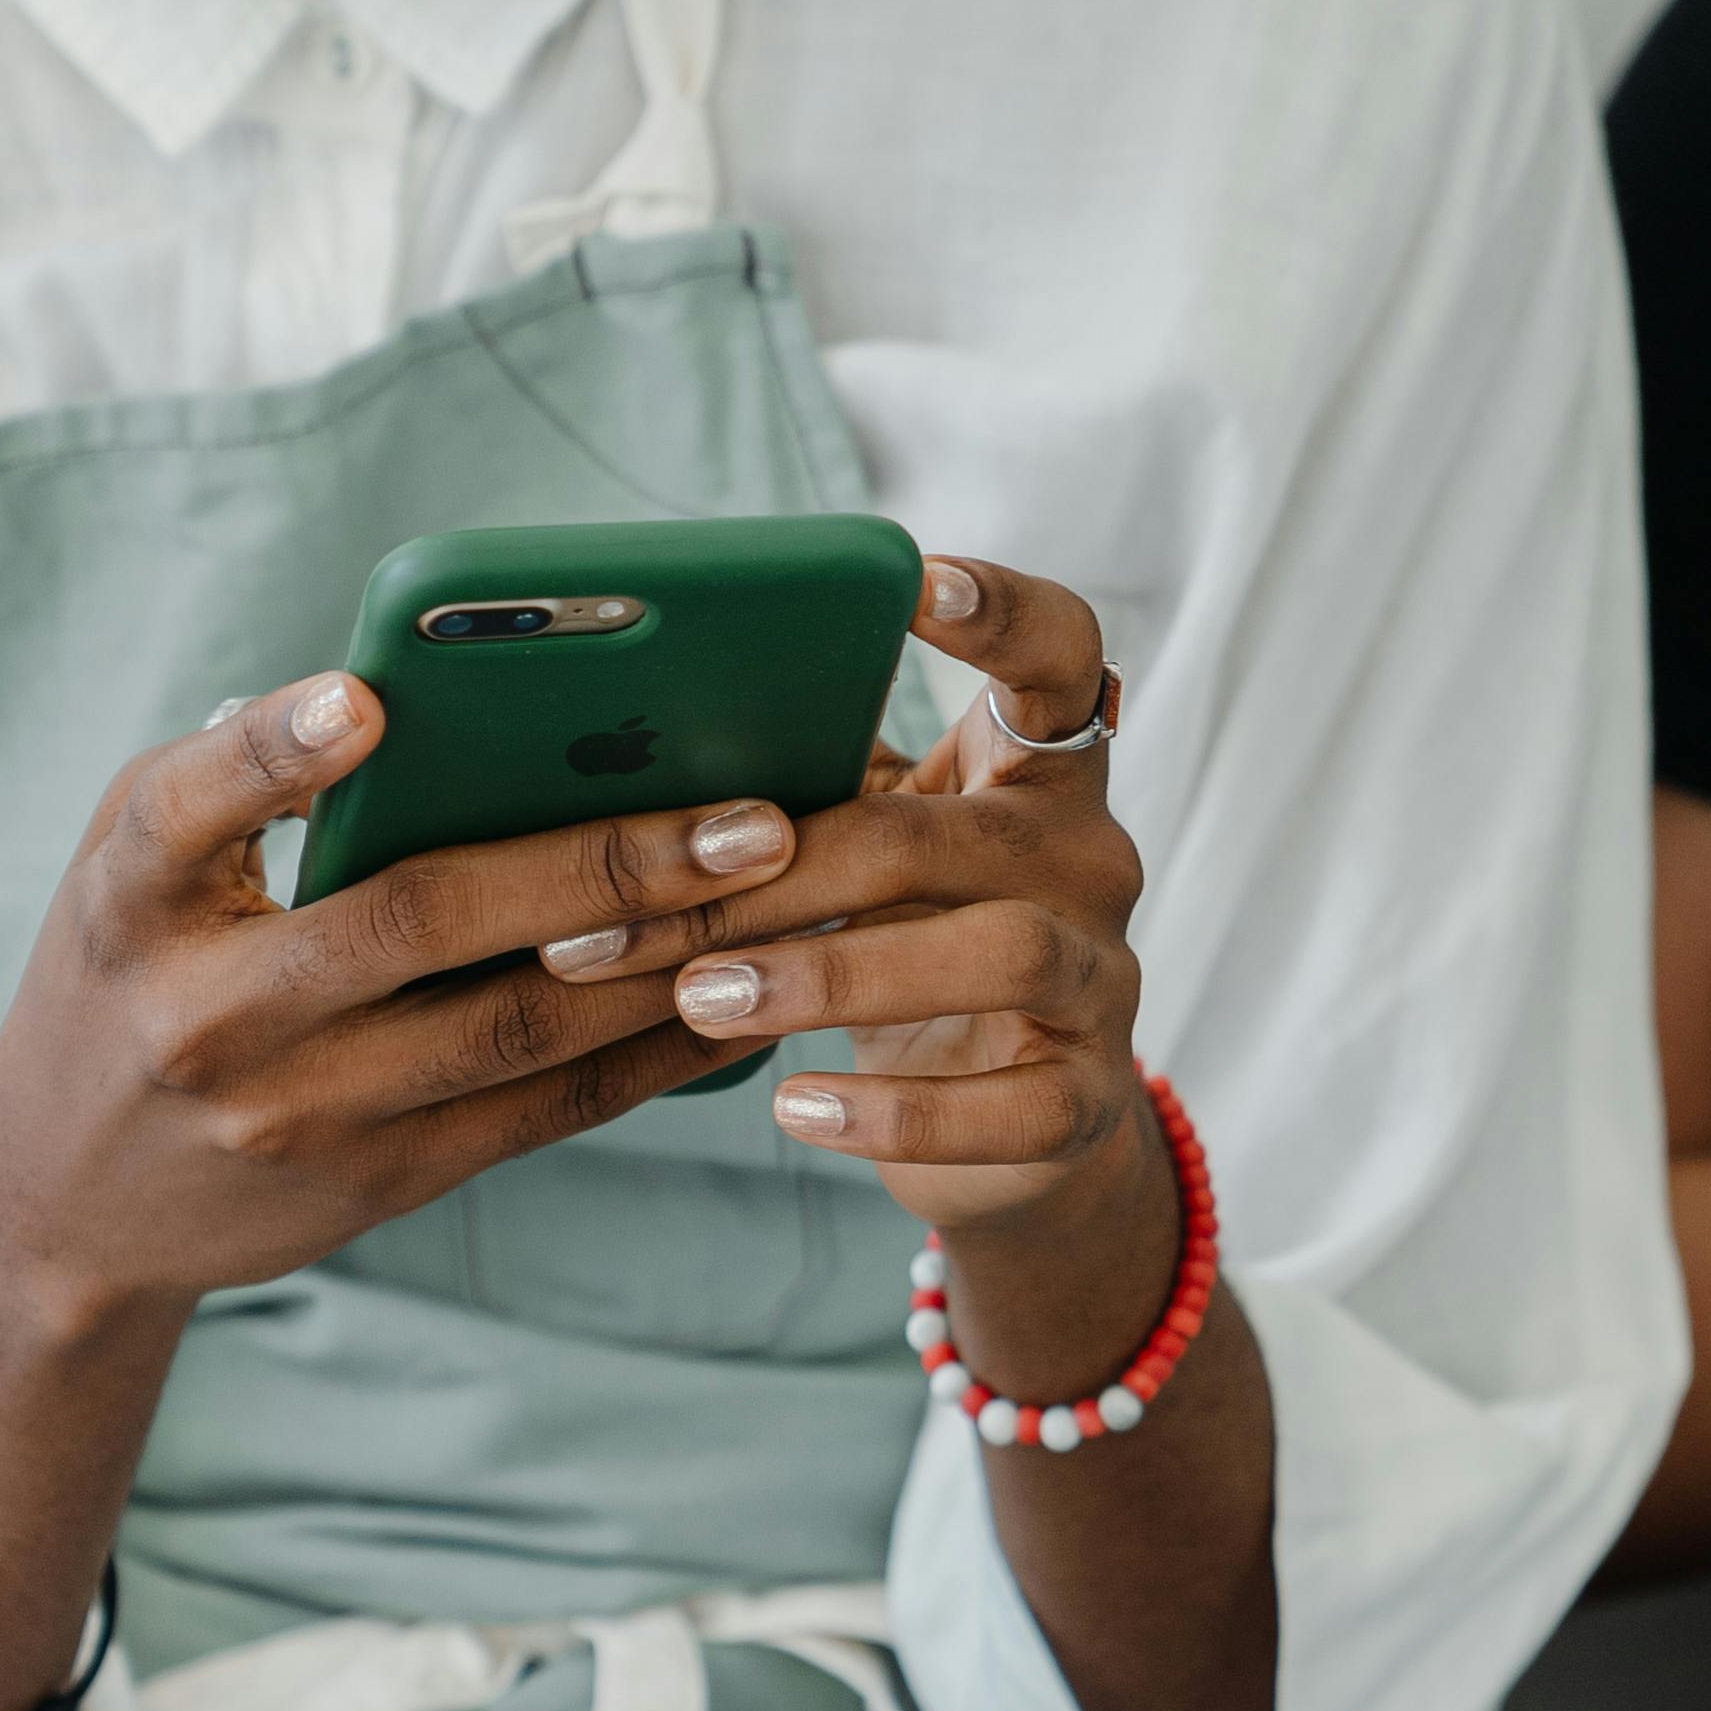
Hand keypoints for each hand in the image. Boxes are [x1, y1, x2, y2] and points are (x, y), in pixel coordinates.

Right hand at [0, 671, 823, 1328]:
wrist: (65, 1207)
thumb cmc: (126, 972)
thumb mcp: (129, 867)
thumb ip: (241, 780)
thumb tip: (439, 697)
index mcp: (131, 902)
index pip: (188, 812)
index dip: (277, 753)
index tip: (367, 696)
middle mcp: (208, 1013)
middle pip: (416, 926)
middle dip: (594, 866)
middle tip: (745, 815)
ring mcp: (300, 1112)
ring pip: (509, 1028)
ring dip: (661, 959)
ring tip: (781, 889)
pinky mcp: (375, 1181)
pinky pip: (538, 1109)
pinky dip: (648, 1051)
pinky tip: (738, 992)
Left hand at [541, 550, 1177, 1392]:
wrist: (1005, 1129)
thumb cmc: (899, 955)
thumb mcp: (863, 864)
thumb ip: (800, 801)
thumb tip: (608, 763)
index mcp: (1033, 772)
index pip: (1058, 654)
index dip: (1002, 612)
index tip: (916, 581)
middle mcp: (1088, 856)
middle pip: (946, 831)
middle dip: (778, 870)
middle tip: (639, 912)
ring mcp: (1102, 977)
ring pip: (999, 953)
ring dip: (834, 973)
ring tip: (704, 1000)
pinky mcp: (1090, 1099)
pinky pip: (1013, 1107)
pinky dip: (897, 1112)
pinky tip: (795, 1108)